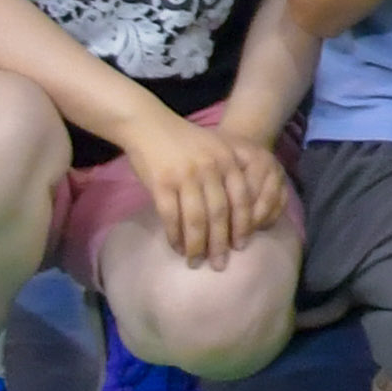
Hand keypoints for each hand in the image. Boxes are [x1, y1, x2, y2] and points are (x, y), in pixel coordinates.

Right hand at [123, 107, 287, 263]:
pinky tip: (176, 247)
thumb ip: (226, 176)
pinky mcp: (161, 183)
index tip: (241, 246)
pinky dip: (174, 235)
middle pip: (220, 214)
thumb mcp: (215, 151)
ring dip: (196, 245)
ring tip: (195, 261)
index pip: (241, 200)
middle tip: (220, 264)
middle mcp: (210, 168)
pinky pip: (170, 216)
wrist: (149, 125)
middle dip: (220, 243)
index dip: (242, 226)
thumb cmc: (184, 143)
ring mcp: (185, 176)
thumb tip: (236, 218)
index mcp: (227, 160)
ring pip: (195, 219)